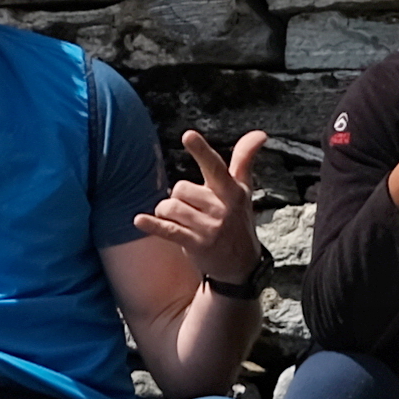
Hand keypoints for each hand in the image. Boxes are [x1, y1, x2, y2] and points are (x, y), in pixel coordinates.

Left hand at [139, 131, 265, 291]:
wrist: (242, 265)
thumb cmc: (238, 220)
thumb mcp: (244, 191)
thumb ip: (245, 160)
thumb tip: (260, 133)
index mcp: (232, 191)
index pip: (215, 167)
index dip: (201, 151)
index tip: (188, 135)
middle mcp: (222, 208)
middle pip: (180, 188)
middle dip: (179, 196)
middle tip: (192, 207)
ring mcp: (209, 228)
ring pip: (170, 207)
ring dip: (168, 212)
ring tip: (182, 220)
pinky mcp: (196, 245)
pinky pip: (168, 230)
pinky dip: (152, 224)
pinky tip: (139, 220)